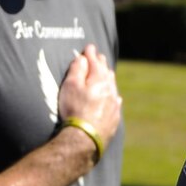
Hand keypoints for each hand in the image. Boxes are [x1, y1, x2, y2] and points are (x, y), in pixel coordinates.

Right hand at [57, 45, 121, 164]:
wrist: (85, 138)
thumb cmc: (75, 110)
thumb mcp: (71, 86)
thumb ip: (77, 69)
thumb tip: (82, 58)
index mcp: (99, 79)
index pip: (95, 61)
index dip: (90, 53)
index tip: (89, 47)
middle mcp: (110, 89)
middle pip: (106, 72)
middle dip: (101, 63)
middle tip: (98, 57)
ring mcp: (114, 104)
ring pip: (112, 86)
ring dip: (108, 78)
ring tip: (106, 73)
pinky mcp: (114, 117)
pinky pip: (115, 101)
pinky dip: (112, 95)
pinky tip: (114, 97)